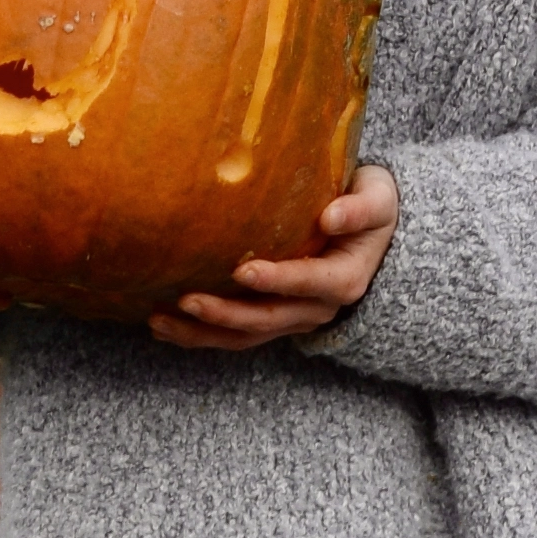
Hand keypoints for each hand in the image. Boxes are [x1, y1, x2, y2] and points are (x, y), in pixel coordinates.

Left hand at [153, 164, 396, 351]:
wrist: (374, 235)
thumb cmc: (369, 206)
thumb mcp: (377, 201)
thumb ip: (360, 208)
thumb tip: (330, 216)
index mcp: (343, 280)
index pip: (308, 283)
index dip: (277, 280)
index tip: (241, 271)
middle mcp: (318, 308)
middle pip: (267, 319)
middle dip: (225, 314)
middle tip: (186, 299)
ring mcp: (294, 318)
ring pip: (245, 336)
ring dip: (202, 333)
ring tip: (159, 321)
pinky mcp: (273, 319)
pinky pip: (235, 335)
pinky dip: (199, 335)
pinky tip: (164, 326)